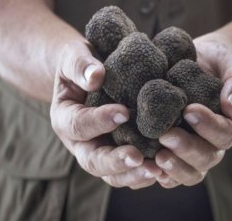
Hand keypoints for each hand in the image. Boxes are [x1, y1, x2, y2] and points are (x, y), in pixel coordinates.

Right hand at [50, 40, 161, 188]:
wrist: (92, 74)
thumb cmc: (82, 62)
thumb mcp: (74, 55)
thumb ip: (80, 65)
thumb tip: (95, 77)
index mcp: (65, 119)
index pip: (79, 125)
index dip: (99, 121)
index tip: (124, 112)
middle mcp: (80, 143)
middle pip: (93, 161)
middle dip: (115, 161)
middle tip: (137, 157)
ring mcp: (100, 152)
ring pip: (112, 175)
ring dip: (133, 175)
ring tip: (157, 171)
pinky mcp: (119, 155)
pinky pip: (130, 172)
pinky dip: (145, 174)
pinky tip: (166, 171)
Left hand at [155, 33, 231, 187]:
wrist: (201, 62)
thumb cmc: (220, 61)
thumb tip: (230, 107)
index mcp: (231, 123)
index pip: (225, 133)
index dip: (209, 126)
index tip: (189, 110)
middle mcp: (214, 142)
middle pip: (208, 158)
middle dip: (187, 149)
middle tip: (166, 135)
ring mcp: (195, 148)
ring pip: (191, 171)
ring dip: (175, 166)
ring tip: (157, 156)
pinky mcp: (175, 149)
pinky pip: (172, 171)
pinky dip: (162, 173)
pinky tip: (148, 165)